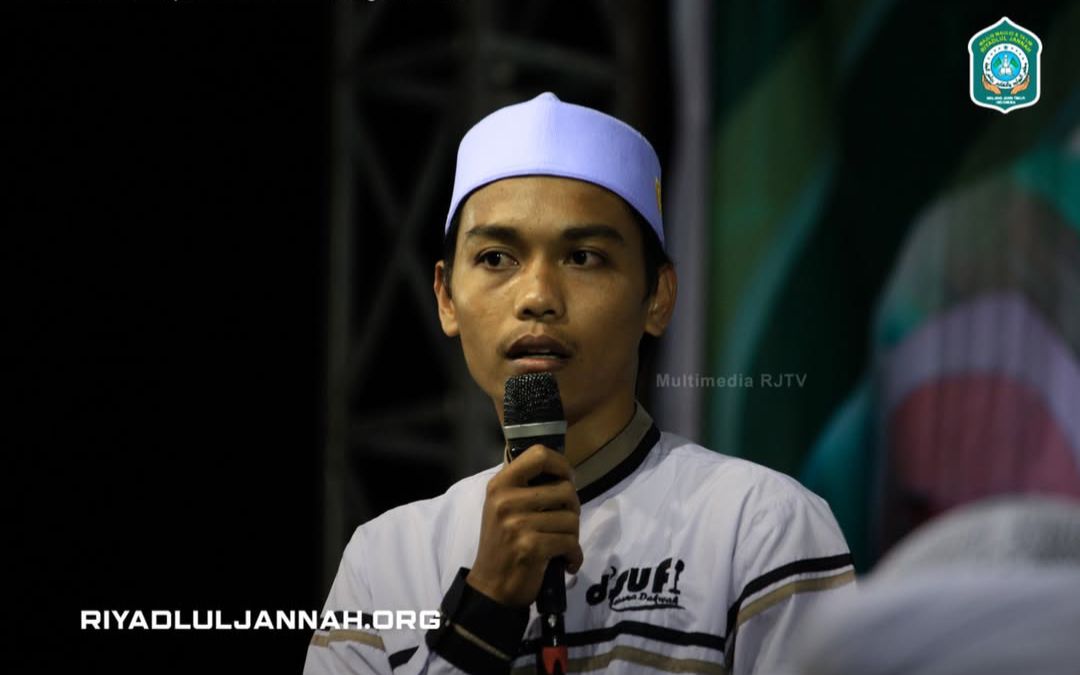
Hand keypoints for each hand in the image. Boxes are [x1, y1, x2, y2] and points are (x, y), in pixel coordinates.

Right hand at [466, 444, 582, 606]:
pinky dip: (574, 556)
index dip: (562, 465)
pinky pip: (571, 543)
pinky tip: (566, 562)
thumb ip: (526, 487)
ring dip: (573, 536)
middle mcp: (506, 500)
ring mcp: (518, 524)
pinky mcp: (532, 547)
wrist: (491, 587)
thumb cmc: (502, 544)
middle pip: (565, 489)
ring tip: (560, 545)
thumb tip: (564, 472)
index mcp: (500, 484)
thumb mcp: (503, 507)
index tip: (567, 479)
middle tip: (564, 523)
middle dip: (573, 508)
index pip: (539, 455)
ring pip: (571, 519)